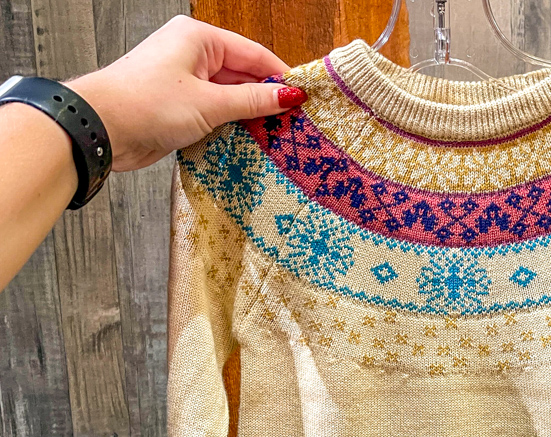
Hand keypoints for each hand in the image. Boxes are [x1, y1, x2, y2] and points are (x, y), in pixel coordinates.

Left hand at [64, 15, 306, 171]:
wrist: (100, 128)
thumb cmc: (147, 104)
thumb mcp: (210, 103)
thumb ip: (253, 101)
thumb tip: (288, 96)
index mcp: (199, 37)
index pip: (253, 55)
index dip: (280, 77)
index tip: (305, 98)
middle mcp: (191, 52)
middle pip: (242, 74)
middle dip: (265, 98)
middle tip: (293, 123)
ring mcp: (183, 78)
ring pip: (228, 94)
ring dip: (248, 114)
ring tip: (275, 134)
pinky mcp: (176, 103)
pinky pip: (213, 110)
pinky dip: (229, 123)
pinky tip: (247, 139)